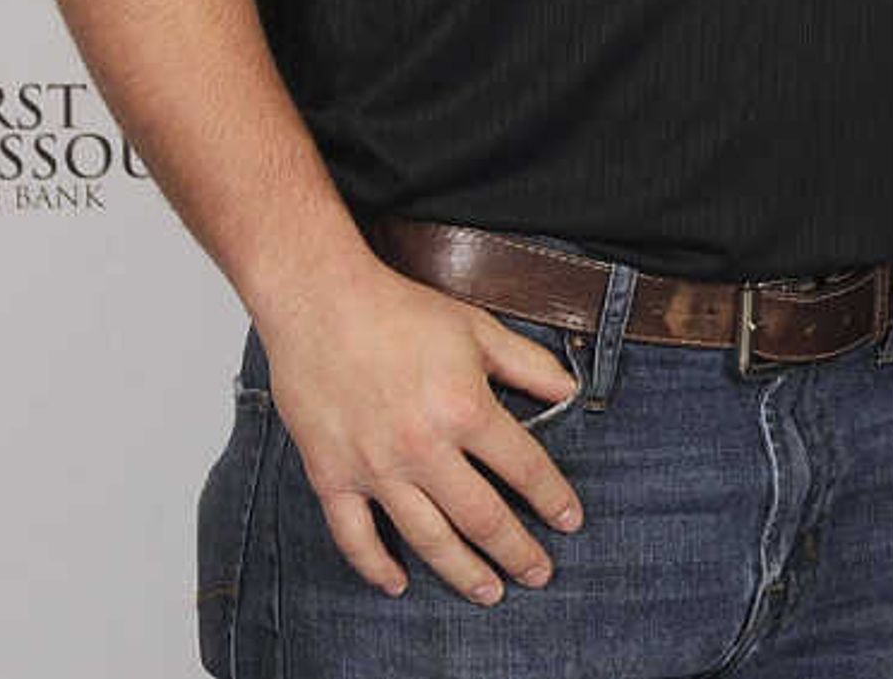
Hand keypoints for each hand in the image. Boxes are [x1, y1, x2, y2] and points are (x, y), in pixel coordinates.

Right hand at [260, 260, 586, 602]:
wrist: (320, 301)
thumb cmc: (399, 310)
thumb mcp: (478, 328)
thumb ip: (529, 365)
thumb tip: (572, 393)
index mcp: (465, 409)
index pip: (525, 469)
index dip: (553, 500)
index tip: (569, 522)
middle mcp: (423, 448)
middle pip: (483, 518)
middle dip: (518, 552)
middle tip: (539, 574)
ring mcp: (376, 467)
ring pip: (428, 538)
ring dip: (463, 573)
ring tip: (489, 592)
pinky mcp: (332, 475)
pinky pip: (355, 537)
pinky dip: (377, 567)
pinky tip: (399, 583)